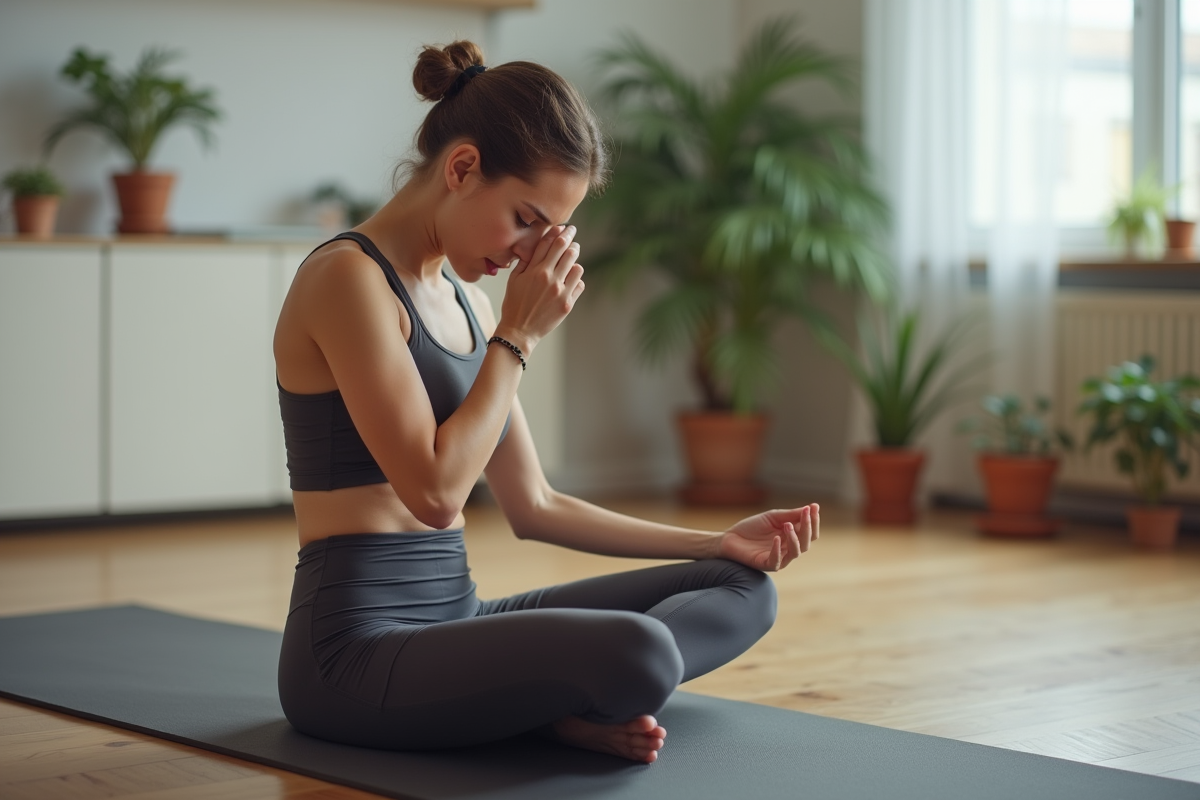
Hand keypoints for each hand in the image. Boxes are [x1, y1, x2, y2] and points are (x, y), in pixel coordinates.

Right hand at [496, 225, 584, 353]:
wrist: (519, 331)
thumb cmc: (514, 304)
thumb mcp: (514, 279)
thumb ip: (527, 260)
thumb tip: (541, 243)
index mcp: (535, 271)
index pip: (551, 243)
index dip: (559, 232)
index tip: (564, 227)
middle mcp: (550, 279)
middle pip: (567, 250)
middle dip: (571, 240)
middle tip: (572, 236)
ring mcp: (560, 292)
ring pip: (577, 267)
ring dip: (574, 262)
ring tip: (570, 262)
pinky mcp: (568, 304)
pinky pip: (580, 284)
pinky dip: (576, 280)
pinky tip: (569, 281)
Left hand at [713, 504, 818, 571]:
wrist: (730, 538)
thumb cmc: (752, 527)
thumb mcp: (773, 517)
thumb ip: (791, 514)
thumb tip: (813, 507)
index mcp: (792, 537)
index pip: (810, 532)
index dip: (813, 520)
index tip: (814, 507)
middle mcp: (788, 548)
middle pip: (807, 542)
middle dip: (808, 527)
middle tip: (804, 513)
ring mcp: (779, 558)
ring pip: (796, 552)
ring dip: (794, 538)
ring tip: (787, 525)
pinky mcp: (766, 564)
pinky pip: (777, 561)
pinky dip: (777, 550)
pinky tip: (775, 538)